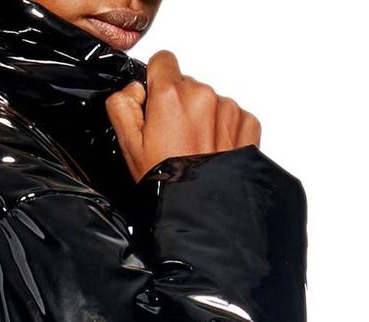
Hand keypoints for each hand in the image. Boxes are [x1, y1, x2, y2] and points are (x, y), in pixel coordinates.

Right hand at [106, 50, 261, 181]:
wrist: (202, 214)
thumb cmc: (167, 186)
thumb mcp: (128, 147)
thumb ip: (122, 106)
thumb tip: (133, 90)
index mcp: (171, 95)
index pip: (162, 60)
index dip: (154, 83)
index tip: (155, 107)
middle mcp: (203, 95)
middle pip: (185, 84)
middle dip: (177, 105)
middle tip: (171, 141)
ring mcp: (228, 108)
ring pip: (208, 100)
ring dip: (200, 119)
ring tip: (192, 151)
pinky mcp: (246, 123)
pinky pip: (231, 116)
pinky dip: (222, 130)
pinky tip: (211, 153)